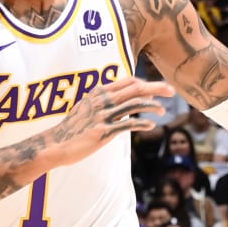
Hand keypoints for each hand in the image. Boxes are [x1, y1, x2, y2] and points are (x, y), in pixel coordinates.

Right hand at [37, 77, 174, 170]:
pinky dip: (143, 124)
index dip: (145, 84)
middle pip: (135, 89)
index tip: (156, 90)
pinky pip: (128, 125)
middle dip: (156, 88)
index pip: (128, 81)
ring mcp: (103, 116)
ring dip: (152, 106)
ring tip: (164, 110)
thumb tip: (121, 101)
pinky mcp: (103, 131)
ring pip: (134, 104)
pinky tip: (151, 126)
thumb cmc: (72, 129)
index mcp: (98, 93)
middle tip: (171, 91)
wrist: (55, 145)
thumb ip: (103, 102)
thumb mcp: (86, 108)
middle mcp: (102, 101)